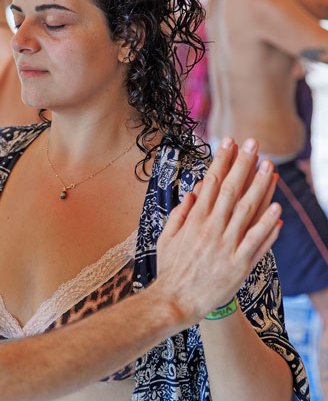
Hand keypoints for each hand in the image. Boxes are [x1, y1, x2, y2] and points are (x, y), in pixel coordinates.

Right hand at [156, 137, 281, 323]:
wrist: (176, 301)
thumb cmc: (170, 269)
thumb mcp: (166, 238)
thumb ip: (179, 214)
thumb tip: (193, 192)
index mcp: (194, 220)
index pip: (210, 182)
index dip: (221, 160)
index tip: (228, 142)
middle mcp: (211, 229)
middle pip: (231, 190)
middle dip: (243, 164)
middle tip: (253, 143)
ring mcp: (226, 246)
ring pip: (247, 211)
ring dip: (260, 187)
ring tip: (270, 168)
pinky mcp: (239, 265)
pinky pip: (256, 242)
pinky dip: (268, 225)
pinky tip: (278, 209)